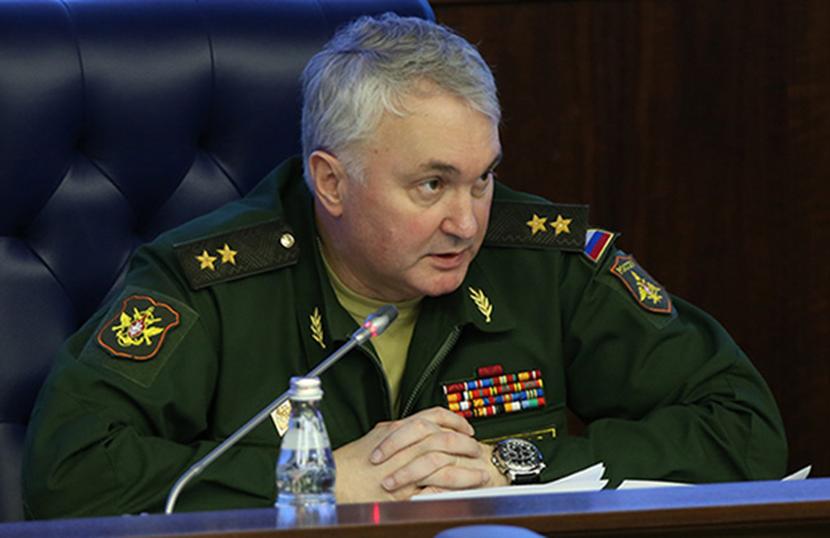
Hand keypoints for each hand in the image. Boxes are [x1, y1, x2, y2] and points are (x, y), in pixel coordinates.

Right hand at [333, 407, 506, 502]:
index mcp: (400, 430)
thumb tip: (413, 423)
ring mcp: (406, 470)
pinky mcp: (404, 493)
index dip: (455, 421)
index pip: (435, 417)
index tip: (467, 428)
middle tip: (477, 451)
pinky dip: (450, 492)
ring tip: (480, 475)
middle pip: (446, 440)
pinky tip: (462, 493)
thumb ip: (397, 429)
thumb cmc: (353, 460)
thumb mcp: (377, 435)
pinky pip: (434, 492)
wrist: (336, 479)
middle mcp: (405, 447)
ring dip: (466, 472)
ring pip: (445, 466)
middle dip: (466, 446)